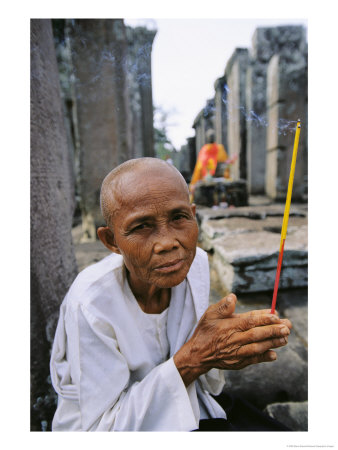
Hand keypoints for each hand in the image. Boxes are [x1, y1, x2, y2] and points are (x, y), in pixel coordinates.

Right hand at [174, 293, 291, 385]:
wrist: (197, 354)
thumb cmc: (205, 331)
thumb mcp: (210, 314)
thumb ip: (223, 306)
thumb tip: (233, 297)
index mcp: (228, 326)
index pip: (249, 321)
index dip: (263, 318)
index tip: (276, 315)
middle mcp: (234, 340)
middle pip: (257, 334)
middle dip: (273, 330)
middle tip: (287, 326)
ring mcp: (236, 353)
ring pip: (257, 347)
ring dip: (272, 343)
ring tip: (285, 338)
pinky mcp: (238, 362)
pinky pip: (253, 360)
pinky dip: (264, 358)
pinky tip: (274, 354)